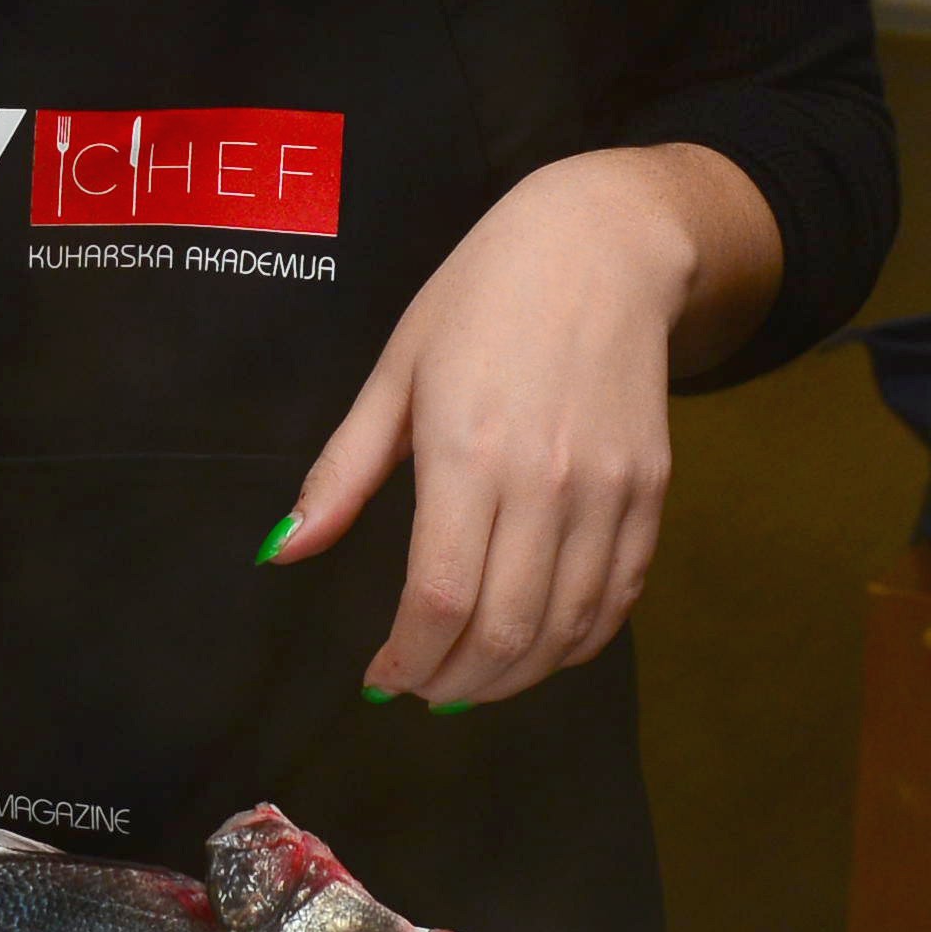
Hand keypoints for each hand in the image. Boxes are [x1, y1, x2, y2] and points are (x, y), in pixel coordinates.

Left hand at [284, 150, 720, 708]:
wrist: (603, 244)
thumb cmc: (482, 297)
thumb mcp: (395, 371)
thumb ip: (342, 473)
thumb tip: (280, 551)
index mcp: (467, 452)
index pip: (439, 599)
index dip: (406, 660)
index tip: (380, 675)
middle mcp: (545, 483)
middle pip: (504, 633)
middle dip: (453, 683)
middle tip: (420, 687)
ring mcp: (608, 493)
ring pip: (565, 631)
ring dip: (512, 678)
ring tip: (470, 679)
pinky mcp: (651, 492)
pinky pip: (618, 600)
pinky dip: (576, 645)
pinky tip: (537, 649)